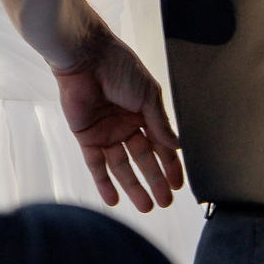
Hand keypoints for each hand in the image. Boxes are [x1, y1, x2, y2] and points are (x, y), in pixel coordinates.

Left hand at [53, 30, 183, 211]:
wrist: (85, 57)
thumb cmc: (120, 68)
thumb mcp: (148, 95)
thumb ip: (159, 124)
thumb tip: (176, 146)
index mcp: (144, 112)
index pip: (160, 144)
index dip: (170, 164)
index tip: (178, 184)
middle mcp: (126, 124)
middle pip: (143, 159)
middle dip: (154, 180)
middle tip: (164, 201)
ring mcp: (106, 132)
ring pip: (122, 166)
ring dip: (133, 186)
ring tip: (146, 206)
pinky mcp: (86, 136)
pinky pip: (96, 164)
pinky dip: (104, 182)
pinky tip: (114, 199)